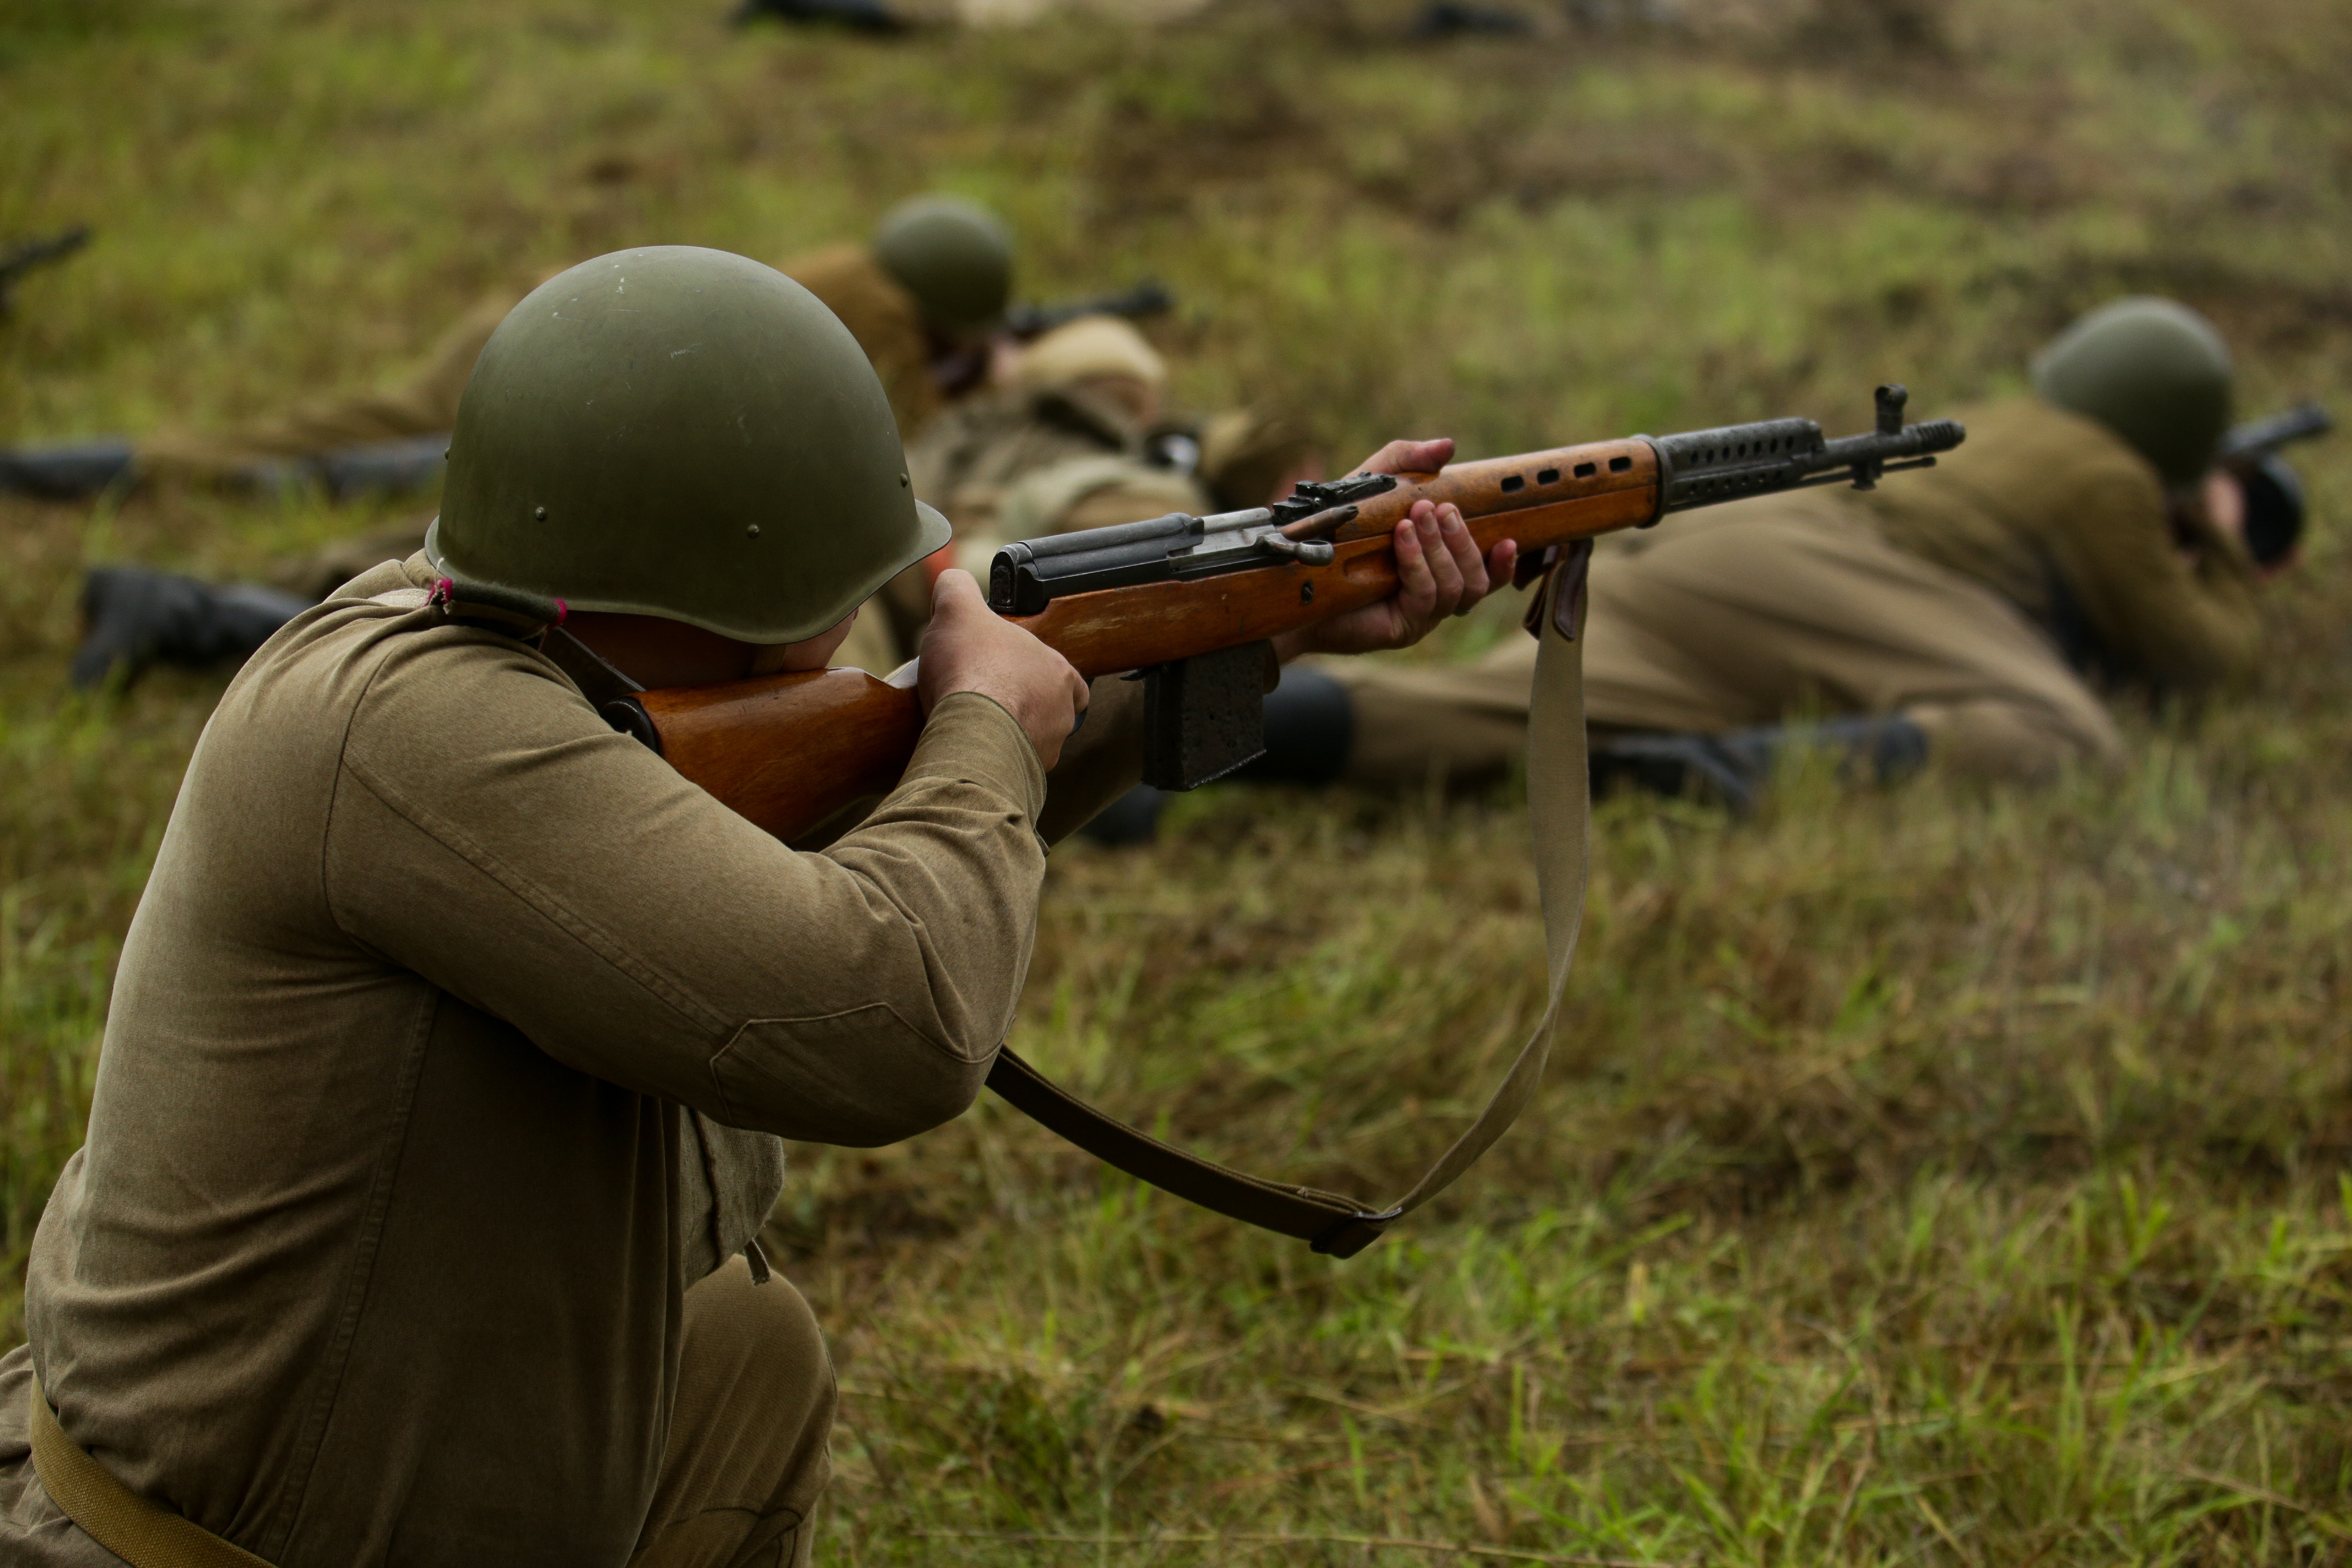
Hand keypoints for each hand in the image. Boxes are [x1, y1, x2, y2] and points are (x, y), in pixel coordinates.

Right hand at [918, 569, 1089, 767]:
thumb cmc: (972, 669)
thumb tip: (952, 581)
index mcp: (1059, 673)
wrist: (968, 730)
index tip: (1005, 673)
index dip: (1033, 672)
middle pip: (1046, 710)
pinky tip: (969, 751)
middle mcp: (1062, 714)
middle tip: (984, 700)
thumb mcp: (957, 610)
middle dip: (1018, 707)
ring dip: (1007, 737)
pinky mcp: (1024, 777)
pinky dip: (994, 761)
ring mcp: (1045, 750)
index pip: (1062, 675)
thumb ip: (957, 589)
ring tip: (973, 728)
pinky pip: (1012, 770)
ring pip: (1030, 743)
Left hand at [1273, 438, 1517, 659]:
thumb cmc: (1336, 533)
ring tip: (1418, 517)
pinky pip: (1425, 596)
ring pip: (1457, 589)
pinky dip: (1418, 562)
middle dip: (1463, 540)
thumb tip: (1447, 447)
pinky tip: (1402, 537)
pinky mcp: (1401, 627)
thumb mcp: (1372, 486)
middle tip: (1442, 508)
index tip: (1510, 538)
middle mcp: (1435, 597)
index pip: (1486, 573)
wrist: (1292, 577)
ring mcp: (1420, 616)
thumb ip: (1407, 462)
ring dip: (1442, 548)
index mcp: (1438, 569)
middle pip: (1476, 581)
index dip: (1504, 562)